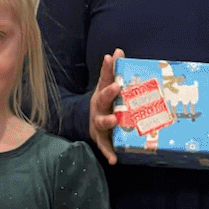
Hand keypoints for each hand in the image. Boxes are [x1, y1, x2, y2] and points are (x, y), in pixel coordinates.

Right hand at [89, 50, 122, 165]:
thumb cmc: (104, 102)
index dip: (107, 68)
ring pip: (101, 122)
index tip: (110, 57)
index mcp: (102, 94)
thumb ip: (112, 71)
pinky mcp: (101, 139)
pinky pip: (104, 146)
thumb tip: (119, 50)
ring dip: (107, 121)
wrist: (89, 122)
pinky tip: (113, 159)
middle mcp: (98, 107)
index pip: (104, 78)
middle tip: (116, 86)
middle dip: (108, 93)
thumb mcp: (106, 86)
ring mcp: (98, 123)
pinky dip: (108, 153)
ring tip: (114, 120)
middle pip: (101, 99)